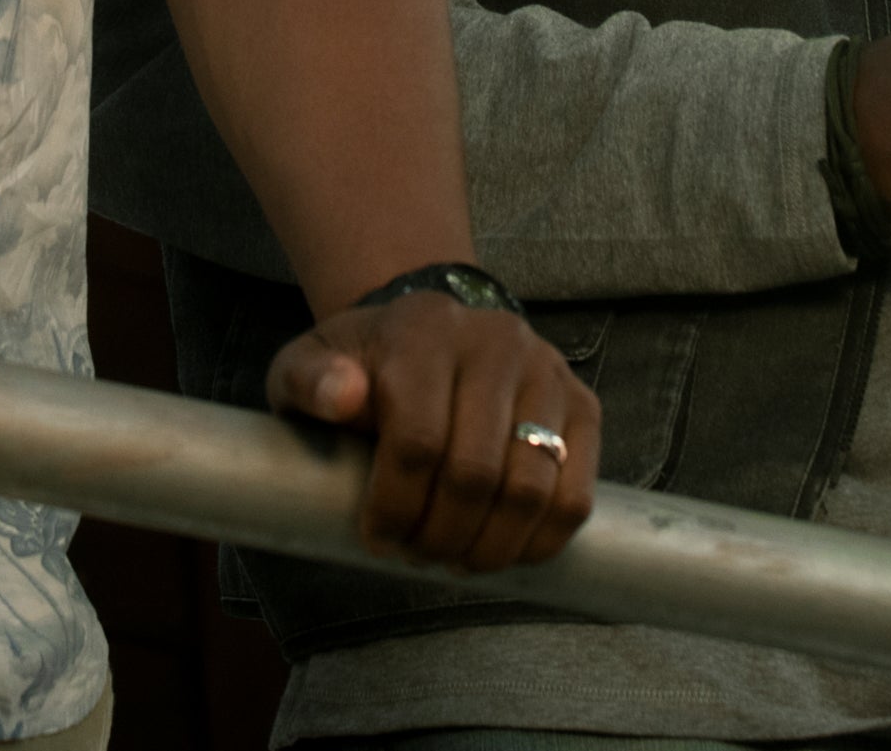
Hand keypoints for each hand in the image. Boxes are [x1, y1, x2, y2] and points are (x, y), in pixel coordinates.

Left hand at [266, 291, 600, 572]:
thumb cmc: (360, 365)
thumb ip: (309, 381)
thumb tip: (342, 396)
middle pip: (475, 473)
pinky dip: (542, 541)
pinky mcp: (582, 404)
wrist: (427, 331)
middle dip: (440, 536)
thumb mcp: (308, 365)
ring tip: (457, 559)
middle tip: (417, 556)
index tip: (378, 540)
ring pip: (530, 490)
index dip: (396, 508)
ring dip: (490, 548)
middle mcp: (494, 342)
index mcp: (423, 332)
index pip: (417, 441)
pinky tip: (505, 552)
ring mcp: (546, 371)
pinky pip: (575, 494)